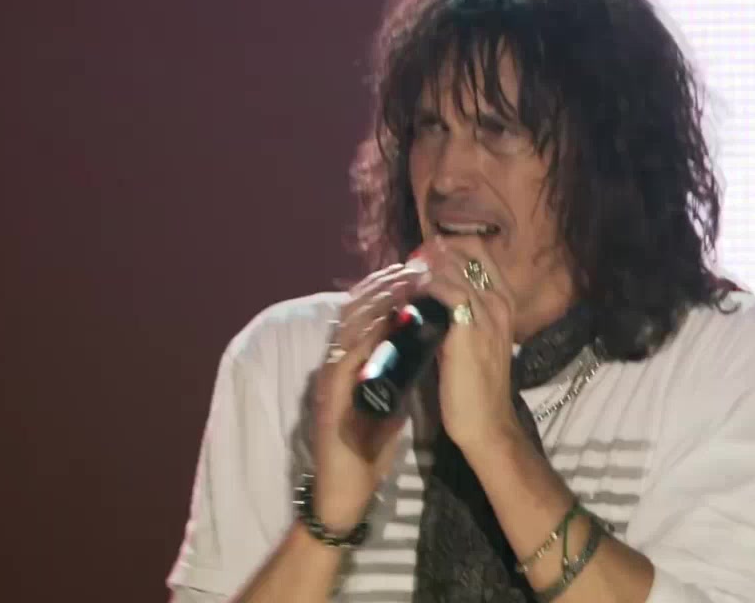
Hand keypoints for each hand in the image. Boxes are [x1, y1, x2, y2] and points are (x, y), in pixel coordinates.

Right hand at [309, 262, 426, 530]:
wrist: (346, 489)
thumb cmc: (367, 444)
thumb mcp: (390, 397)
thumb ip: (400, 368)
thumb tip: (426, 341)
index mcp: (350, 359)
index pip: (364, 310)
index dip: (386, 285)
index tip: (414, 267)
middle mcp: (335, 362)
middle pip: (354, 308)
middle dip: (383, 283)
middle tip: (412, 264)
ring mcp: (329, 379)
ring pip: (348, 327)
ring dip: (374, 302)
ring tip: (402, 282)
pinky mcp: (329, 400)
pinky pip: (344, 359)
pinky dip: (364, 338)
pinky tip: (383, 323)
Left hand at [418, 236, 525, 451]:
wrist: (486, 421)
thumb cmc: (476, 384)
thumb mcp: (473, 339)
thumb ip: (458, 314)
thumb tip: (428, 296)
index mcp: (503, 301)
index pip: (478, 252)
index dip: (448, 247)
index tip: (422, 254)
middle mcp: (498, 301)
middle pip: (464, 254)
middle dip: (432, 254)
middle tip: (406, 261)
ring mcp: (486, 314)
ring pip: (452, 270)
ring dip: (423, 268)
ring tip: (400, 274)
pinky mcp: (467, 330)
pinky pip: (444, 292)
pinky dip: (422, 287)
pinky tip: (405, 292)